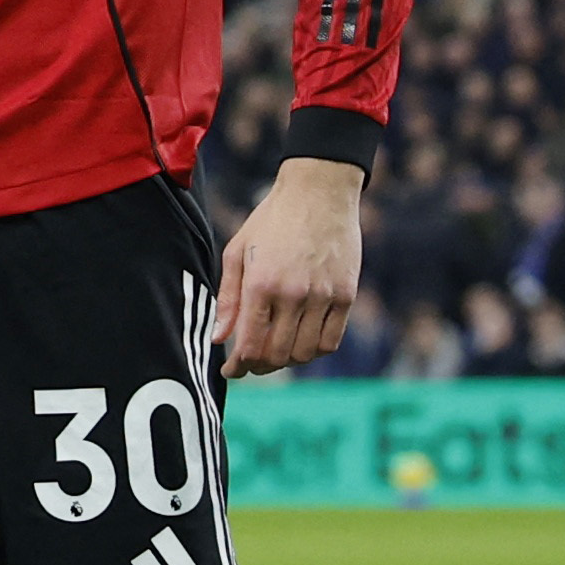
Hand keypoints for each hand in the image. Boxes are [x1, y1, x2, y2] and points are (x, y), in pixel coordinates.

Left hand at [212, 158, 362, 378]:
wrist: (318, 193)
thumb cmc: (271, 220)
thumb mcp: (238, 251)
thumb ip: (228, 298)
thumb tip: (219, 339)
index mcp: (261, 283)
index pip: (250, 343)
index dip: (238, 366)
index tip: (230, 371)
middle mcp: (293, 294)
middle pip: (277, 354)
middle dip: (259, 366)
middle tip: (250, 363)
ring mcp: (323, 296)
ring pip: (305, 353)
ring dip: (287, 360)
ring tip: (275, 352)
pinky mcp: (346, 296)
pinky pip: (331, 341)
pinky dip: (314, 351)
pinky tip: (301, 342)